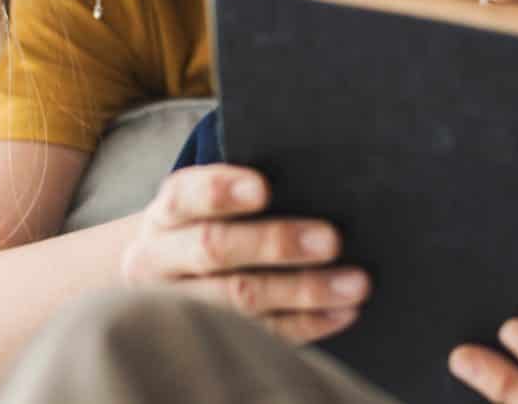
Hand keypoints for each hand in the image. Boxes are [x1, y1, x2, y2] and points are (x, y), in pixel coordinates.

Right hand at [119, 163, 368, 341]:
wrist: (162, 279)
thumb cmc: (205, 227)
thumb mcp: (202, 205)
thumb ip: (242, 191)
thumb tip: (316, 179)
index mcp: (165, 216)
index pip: (184, 196)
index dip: (220, 192)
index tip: (263, 188)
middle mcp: (163, 260)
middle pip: (215, 250)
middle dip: (275, 243)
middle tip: (331, 240)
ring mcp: (182, 306)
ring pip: (240, 300)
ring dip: (303, 290)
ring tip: (355, 283)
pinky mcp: (212, 338)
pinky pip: (262, 334)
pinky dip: (308, 322)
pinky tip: (343, 311)